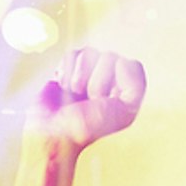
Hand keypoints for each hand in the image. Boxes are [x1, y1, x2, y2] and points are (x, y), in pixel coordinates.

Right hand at [26, 48, 145, 154]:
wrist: (51, 132)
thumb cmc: (85, 128)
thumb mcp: (120, 114)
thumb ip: (133, 89)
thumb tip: (121, 61)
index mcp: (127, 95)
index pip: (134, 67)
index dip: (120, 77)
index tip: (108, 96)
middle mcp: (112, 83)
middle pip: (111, 58)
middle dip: (96, 80)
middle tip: (89, 100)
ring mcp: (90, 75)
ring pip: (90, 53)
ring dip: (79, 75)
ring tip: (76, 93)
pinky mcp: (71, 70)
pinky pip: (73, 54)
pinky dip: (66, 70)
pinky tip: (64, 86)